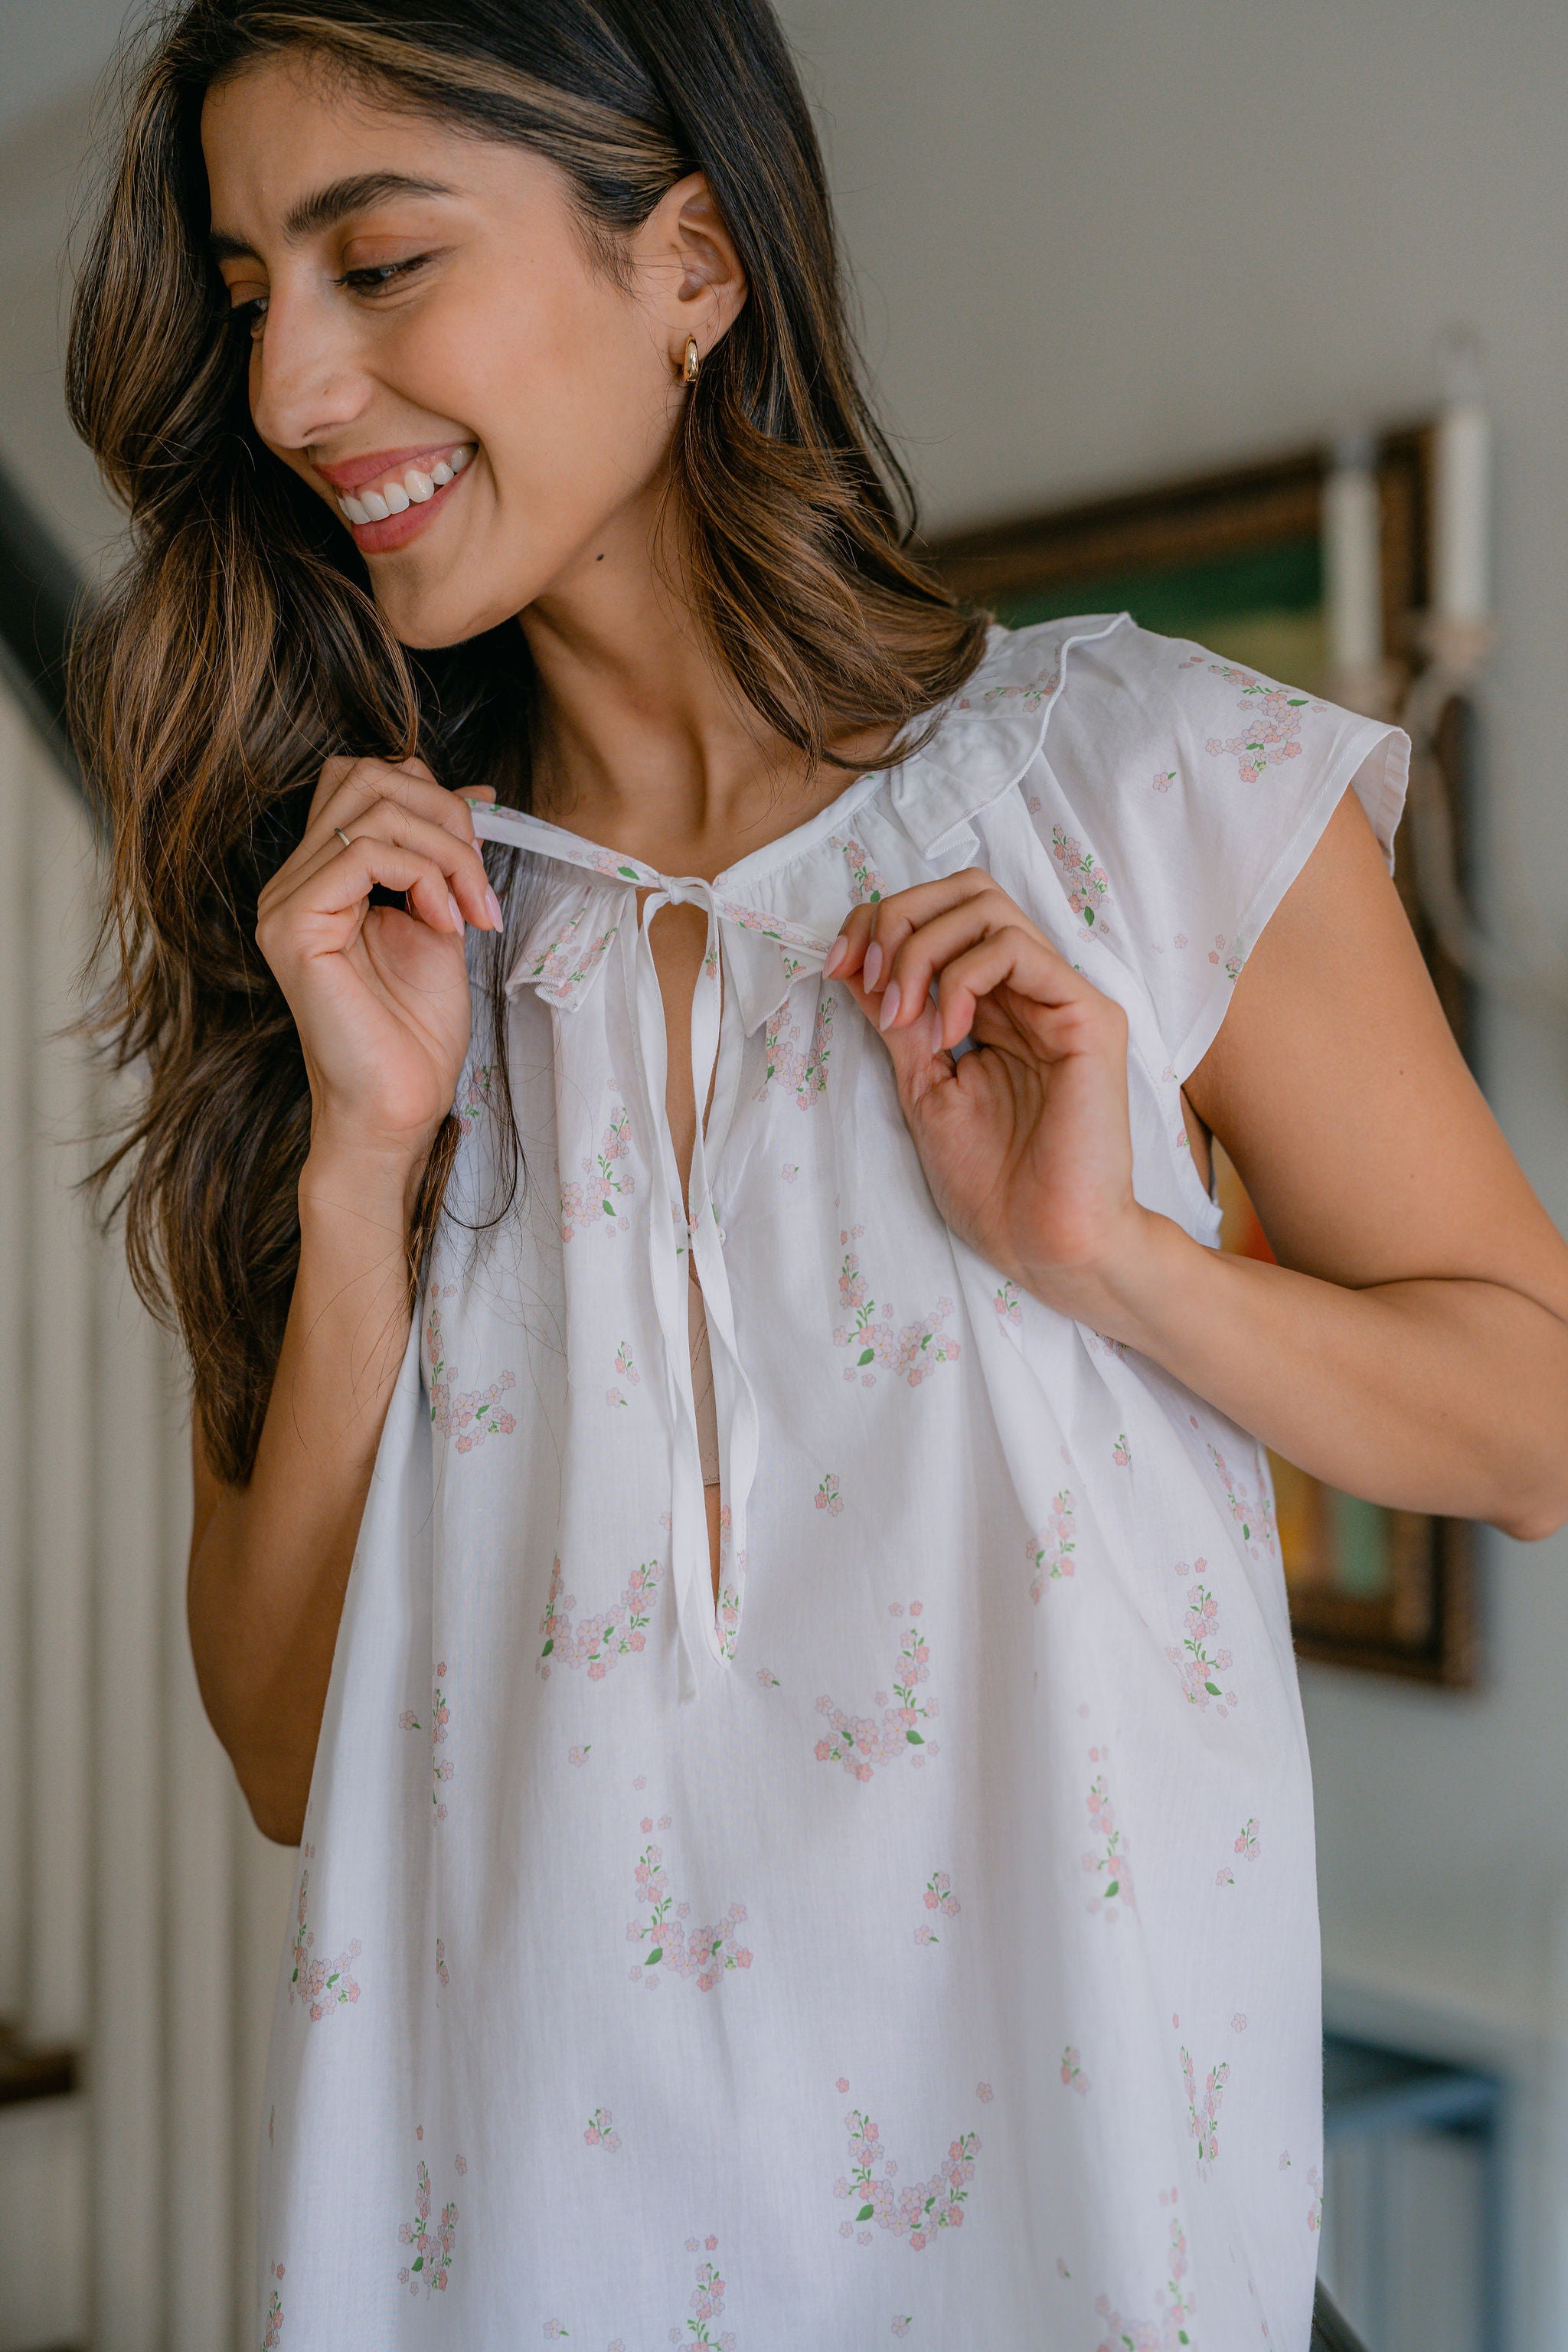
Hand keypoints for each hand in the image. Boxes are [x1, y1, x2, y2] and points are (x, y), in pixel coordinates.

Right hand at [254, 756, 501, 1177]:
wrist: (399, 1105)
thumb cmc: (416, 1031)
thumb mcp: (442, 917)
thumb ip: (443, 855)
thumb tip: (476, 792)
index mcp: (323, 874)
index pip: (364, 778)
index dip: (433, 796)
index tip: (480, 857)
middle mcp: (293, 880)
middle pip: (366, 776)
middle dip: (445, 817)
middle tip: (479, 885)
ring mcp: (286, 900)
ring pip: (373, 808)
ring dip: (447, 852)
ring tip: (471, 911)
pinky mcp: (293, 925)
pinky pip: (363, 852)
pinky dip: (424, 875)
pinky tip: (444, 922)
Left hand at [825, 869, 1153, 1319]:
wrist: (1044, 1246)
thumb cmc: (994, 1184)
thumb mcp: (921, 1085)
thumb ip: (897, 1021)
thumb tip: (853, 962)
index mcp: (997, 1006)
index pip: (940, 917)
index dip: (879, 924)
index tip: (836, 968)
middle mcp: (1032, 990)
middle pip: (965, 891)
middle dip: (898, 918)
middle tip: (868, 977)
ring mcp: (1062, 998)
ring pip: (986, 906)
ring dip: (921, 949)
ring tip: (903, 1015)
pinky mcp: (1087, 1015)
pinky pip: (1016, 949)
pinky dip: (961, 976)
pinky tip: (945, 1030)